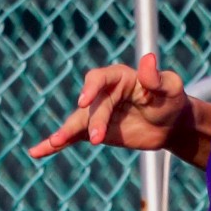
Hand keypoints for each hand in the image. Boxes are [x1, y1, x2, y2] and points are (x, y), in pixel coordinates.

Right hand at [28, 53, 189, 158]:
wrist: (171, 125)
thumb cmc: (172, 101)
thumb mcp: (171, 88)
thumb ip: (158, 78)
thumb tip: (149, 58)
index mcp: (120, 77)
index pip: (100, 78)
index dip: (90, 88)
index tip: (84, 101)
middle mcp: (104, 93)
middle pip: (92, 106)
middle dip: (93, 122)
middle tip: (98, 139)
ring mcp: (97, 113)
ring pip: (77, 122)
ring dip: (65, 133)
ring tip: (53, 143)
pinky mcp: (94, 131)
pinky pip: (73, 137)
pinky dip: (55, 144)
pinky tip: (37, 152)